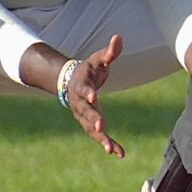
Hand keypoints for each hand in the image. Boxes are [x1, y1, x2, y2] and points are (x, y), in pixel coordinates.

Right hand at [65, 34, 126, 158]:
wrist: (71, 82)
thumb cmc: (89, 69)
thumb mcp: (98, 59)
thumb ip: (109, 52)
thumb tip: (119, 37)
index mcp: (82, 86)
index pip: (85, 90)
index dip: (89, 93)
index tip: (94, 97)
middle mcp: (80, 103)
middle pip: (86, 113)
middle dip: (94, 120)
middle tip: (101, 127)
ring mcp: (83, 115)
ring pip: (90, 129)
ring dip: (101, 139)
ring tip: (112, 150)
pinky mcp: (89, 124)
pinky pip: (97, 136)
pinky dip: (108, 144)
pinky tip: (120, 154)